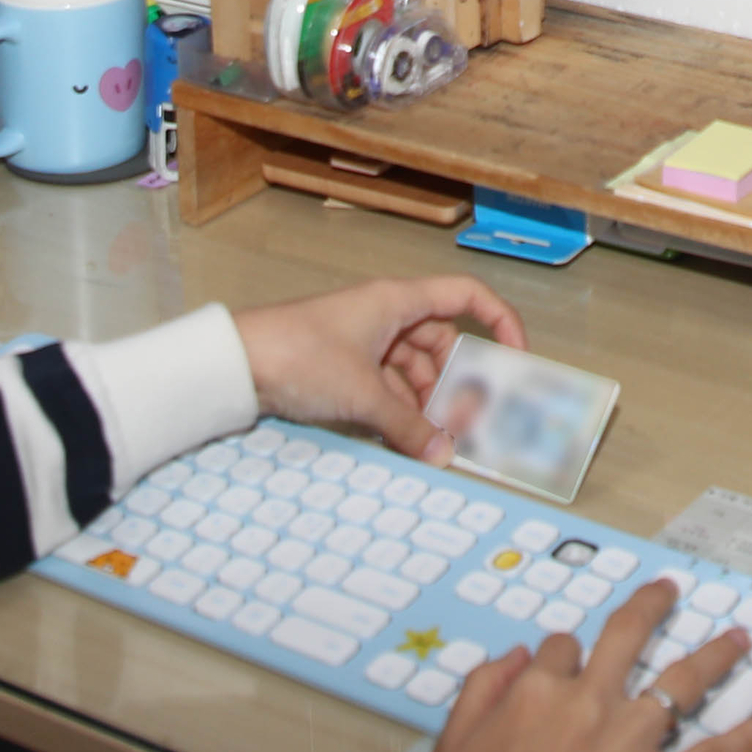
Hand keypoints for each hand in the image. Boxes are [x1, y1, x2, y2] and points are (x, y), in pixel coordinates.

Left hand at [232, 276, 522, 460]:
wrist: (236, 363)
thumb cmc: (303, 357)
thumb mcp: (364, 395)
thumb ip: (409, 426)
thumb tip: (445, 454)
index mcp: (398, 301)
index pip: (466, 296)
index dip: (499, 322)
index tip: (515, 360)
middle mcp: (385, 315)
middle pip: (441, 342)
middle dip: (455, 382)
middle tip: (467, 422)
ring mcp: (363, 341)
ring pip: (412, 369)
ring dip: (425, 402)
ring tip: (433, 440)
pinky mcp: (343, 366)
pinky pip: (386, 385)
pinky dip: (398, 409)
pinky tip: (402, 439)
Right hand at [420, 580, 751, 751]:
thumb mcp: (452, 745)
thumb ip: (481, 688)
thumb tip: (514, 655)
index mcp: (536, 693)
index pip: (562, 648)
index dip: (569, 651)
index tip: (574, 656)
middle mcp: (587, 705)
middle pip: (628, 637)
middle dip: (652, 607)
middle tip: (669, 592)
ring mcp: (627, 744)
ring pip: (683, 682)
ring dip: (717, 655)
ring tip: (739, 638)